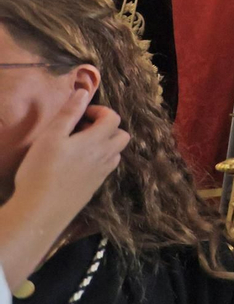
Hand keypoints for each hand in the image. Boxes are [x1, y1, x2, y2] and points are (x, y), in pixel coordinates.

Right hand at [4, 91, 127, 266]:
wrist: (40, 211)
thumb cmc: (42, 170)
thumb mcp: (51, 136)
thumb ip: (69, 113)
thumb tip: (83, 92)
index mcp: (98, 141)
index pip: (114, 117)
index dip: (100, 111)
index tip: (81, 114)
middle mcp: (106, 156)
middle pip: (122, 135)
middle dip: (107, 127)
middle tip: (81, 130)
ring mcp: (103, 174)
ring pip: (116, 152)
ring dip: (104, 144)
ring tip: (79, 146)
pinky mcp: (95, 188)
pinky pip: (107, 168)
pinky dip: (99, 160)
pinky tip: (77, 164)